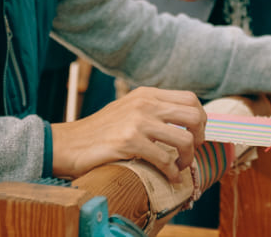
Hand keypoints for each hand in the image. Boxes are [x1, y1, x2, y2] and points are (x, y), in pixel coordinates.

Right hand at [49, 87, 205, 181]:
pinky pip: (165, 159)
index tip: (196, 135)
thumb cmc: (101, 131)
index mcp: (147, 94)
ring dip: (188, 158)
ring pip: (185, 139)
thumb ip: (153, 109)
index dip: (201, 118)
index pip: (190, 99)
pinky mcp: (129, 141)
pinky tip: (169, 177)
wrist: (69, 143)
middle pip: (193, 116)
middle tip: (191, 151)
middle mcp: (145, 103)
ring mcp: (137, 121)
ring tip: (180, 167)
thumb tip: (185, 121)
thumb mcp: (129, 109)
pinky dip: (172, 172)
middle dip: (200, 137)